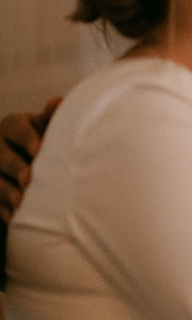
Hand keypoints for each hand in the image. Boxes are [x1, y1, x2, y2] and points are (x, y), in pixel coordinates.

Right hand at [0, 98, 58, 223]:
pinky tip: (11, 217)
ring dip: (5, 191)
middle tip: (28, 178)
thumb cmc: (45, 140)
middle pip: (2, 154)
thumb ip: (52, 117)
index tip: (38, 149)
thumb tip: (57, 102)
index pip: (14, 126)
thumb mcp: (47, 127)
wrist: (31, 161)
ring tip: (20, 201)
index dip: (25, 137)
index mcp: (13, 126)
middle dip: (14, 167)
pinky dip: (1, 209)